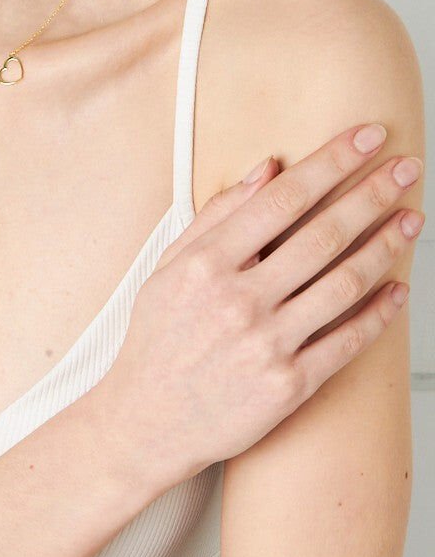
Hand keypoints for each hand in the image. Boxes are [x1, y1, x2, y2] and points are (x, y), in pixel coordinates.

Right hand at [101, 122, 423, 480]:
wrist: (147, 417)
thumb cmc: (158, 336)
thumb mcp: (170, 265)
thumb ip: (218, 215)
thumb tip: (268, 168)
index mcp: (207, 263)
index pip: (282, 199)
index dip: (330, 163)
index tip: (365, 138)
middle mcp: (239, 299)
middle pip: (322, 235)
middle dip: (371, 194)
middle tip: (408, 168)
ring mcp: (267, 344)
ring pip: (345, 284)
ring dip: (387, 245)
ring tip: (412, 218)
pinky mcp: (290, 386)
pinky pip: (348, 342)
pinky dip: (380, 312)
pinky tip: (399, 288)